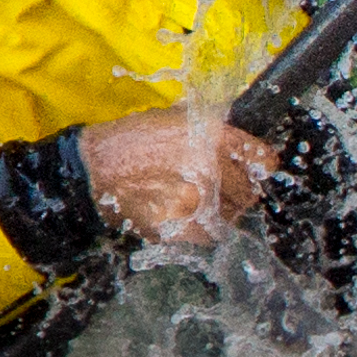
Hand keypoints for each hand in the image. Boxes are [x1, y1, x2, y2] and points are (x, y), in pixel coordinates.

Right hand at [78, 106, 274, 246]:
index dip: (262, 166)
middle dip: (238, 191)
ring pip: (232, 216)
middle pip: (249, 190)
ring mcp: (197, 201)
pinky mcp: (181, 227)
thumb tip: (244, 149)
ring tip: (201, 205)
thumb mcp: (177, 120)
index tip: (260, 171)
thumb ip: (213, 133)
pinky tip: (191, 220)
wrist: (94, 168)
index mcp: (213, 137)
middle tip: (220, 191)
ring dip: (223, 212)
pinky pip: (211, 236)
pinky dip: (206, 232)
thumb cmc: (133, 140)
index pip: (261, 158)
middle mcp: (210, 168)